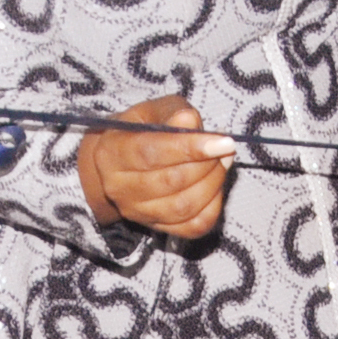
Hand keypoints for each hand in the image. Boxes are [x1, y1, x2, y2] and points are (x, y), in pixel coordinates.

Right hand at [78, 95, 236, 239]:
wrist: (125, 162)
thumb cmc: (144, 129)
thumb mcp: (155, 111)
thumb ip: (173, 113)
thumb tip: (190, 122)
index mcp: (112, 153)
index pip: (151, 154)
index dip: (191, 148)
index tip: (225, 142)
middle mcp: (118, 187)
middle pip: (171, 181)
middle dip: (208, 164)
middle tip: (224, 149)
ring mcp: (136, 211)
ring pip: (183, 207)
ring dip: (213, 183)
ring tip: (221, 163)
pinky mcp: (157, 227)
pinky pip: (194, 226)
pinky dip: (213, 206)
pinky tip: (215, 185)